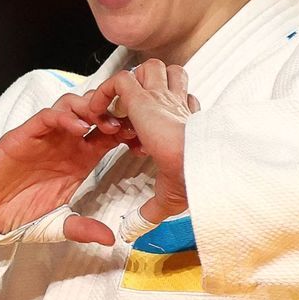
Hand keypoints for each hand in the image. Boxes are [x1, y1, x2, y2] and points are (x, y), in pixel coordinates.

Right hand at [0, 91, 132, 245]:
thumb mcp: (56, 226)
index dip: (126, 133)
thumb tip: (110, 239)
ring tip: (105, 122)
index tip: (143, 140)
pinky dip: (64, 116)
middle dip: (113, 113)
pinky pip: (46, 116)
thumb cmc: (14, 214)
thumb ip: (82, 229)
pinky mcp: (23, 135)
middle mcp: (63, 144)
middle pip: (93, 113)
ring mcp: (43, 137)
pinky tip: (78, 127)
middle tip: (129, 125)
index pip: (107, 136)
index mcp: (76, 161)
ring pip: (71, 106)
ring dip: (91, 109)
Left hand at [88, 59, 200, 221]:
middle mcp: (176, 106)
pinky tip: (99, 114)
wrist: (199, 168)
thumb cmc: (194, 181)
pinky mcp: (145, 97)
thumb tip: (136, 229)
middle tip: (126, 120)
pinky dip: (105, 92)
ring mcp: (161, 98)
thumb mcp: (170, 197)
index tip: (140, 145)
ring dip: (129, 86)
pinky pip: (119, 80)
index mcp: (185, 125)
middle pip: (167, 78)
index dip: (155, 120)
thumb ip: (152, 210)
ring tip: (113, 112)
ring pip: (148, 69)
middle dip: (146, 92)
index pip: (177, 104)